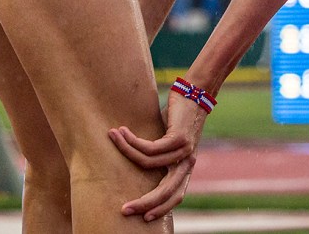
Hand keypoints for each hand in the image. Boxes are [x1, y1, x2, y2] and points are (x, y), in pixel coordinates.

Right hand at [108, 93, 207, 221]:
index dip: (160, 208)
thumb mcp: (168, 139)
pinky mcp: (178, 138)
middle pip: (166, 191)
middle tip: (124, 209)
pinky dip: (132, 142)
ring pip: (149, 164)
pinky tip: (121, 133)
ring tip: (112, 138)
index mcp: (185, 167)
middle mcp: (187, 162)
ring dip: (126, 152)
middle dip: (145, 203)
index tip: (143, 216)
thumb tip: (137, 161)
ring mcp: (184, 151)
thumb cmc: (178, 115)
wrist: (196, 92)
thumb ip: (158, 154)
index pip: (175, 196)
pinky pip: (149, 148)